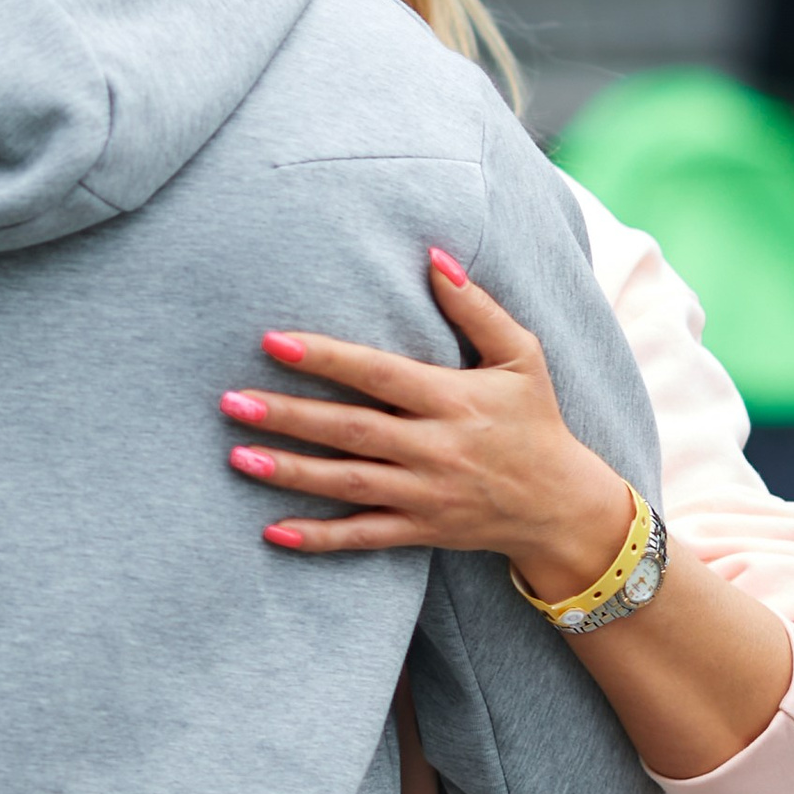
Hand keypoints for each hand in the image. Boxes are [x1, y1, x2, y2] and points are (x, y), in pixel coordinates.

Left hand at [219, 252, 636, 602]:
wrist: (561, 505)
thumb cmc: (535, 420)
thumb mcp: (521, 355)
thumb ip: (476, 306)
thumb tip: (433, 256)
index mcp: (454, 399)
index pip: (379, 374)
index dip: (327, 358)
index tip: (274, 342)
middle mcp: (436, 448)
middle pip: (351, 430)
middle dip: (289, 416)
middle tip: (232, 401)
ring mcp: (425, 494)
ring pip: (348, 483)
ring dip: (290, 471)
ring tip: (237, 456)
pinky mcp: (420, 529)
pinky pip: (364, 535)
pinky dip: (320, 537)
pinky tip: (273, 530)